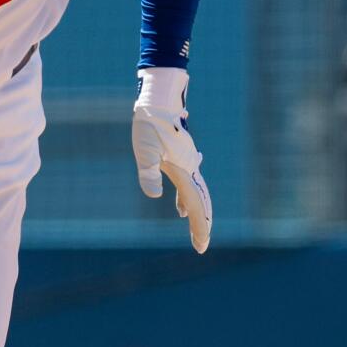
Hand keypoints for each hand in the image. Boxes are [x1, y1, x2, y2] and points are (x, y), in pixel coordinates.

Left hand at [132, 67, 210, 252]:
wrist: (160, 99)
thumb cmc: (150, 123)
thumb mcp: (144, 149)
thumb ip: (148, 173)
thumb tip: (154, 196)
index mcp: (183, 170)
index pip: (196, 205)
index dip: (200, 227)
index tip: (201, 246)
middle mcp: (189, 169)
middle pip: (200, 203)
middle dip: (202, 225)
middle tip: (201, 246)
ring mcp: (187, 164)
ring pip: (196, 195)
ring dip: (197, 214)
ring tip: (196, 233)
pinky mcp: (180, 159)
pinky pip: (188, 185)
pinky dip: (187, 200)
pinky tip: (180, 210)